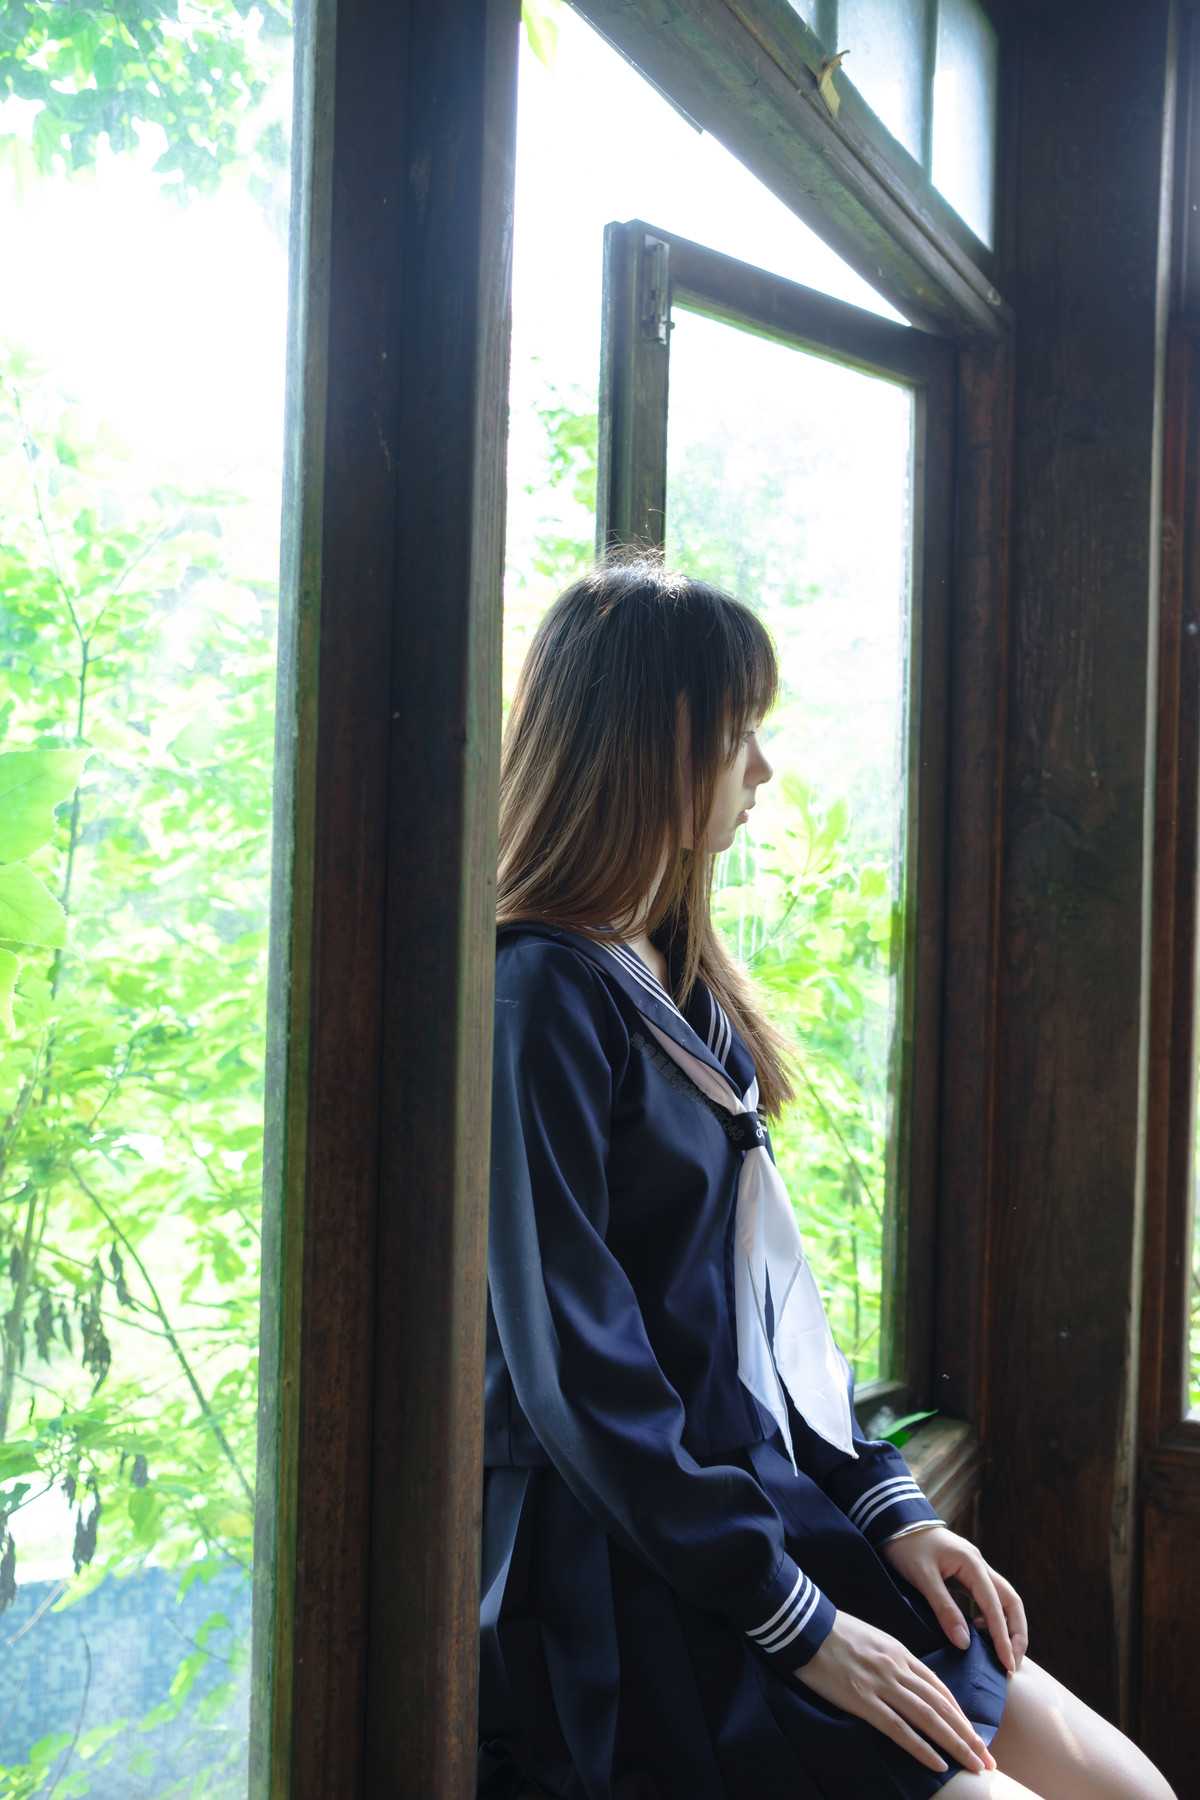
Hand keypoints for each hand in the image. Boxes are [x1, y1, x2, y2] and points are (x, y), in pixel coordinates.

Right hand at [792, 1610, 996, 1777]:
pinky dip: (921, 1748)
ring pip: (928, 1719)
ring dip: (955, 1744)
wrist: (805, 1625)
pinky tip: (937, 1763)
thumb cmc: (834, 1632)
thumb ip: (892, 1660)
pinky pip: (898, 1728)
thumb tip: (906, 1681)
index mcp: (900, 1652)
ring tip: (974, 1764)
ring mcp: (882, 1684)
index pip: (939, 1688)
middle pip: (941, 1706)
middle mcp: (898, 1668)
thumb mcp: (872, 1639)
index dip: (960, 1714)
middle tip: (987, 1759)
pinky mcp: (863, 1699)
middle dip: (967, 1735)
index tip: (975, 1734)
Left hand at [879, 1525, 1028, 1673]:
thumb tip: (965, 1644)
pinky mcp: (966, 1573)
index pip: (995, 1607)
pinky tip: (981, 1633)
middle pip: (1010, 1601)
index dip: (1003, 1638)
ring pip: (1002, 1599)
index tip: (1007, 1664)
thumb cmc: (906, 1546)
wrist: (894, 1522)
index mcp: (972, 1564)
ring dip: (1007, 1626)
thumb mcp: (923, 1578)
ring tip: (1002, 1654)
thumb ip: (944, 1609)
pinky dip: (992, 1617)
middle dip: (1016, 1633)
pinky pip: (988, 1598)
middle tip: (1012, 1664)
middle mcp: (979, 1565)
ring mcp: (974, 1568)